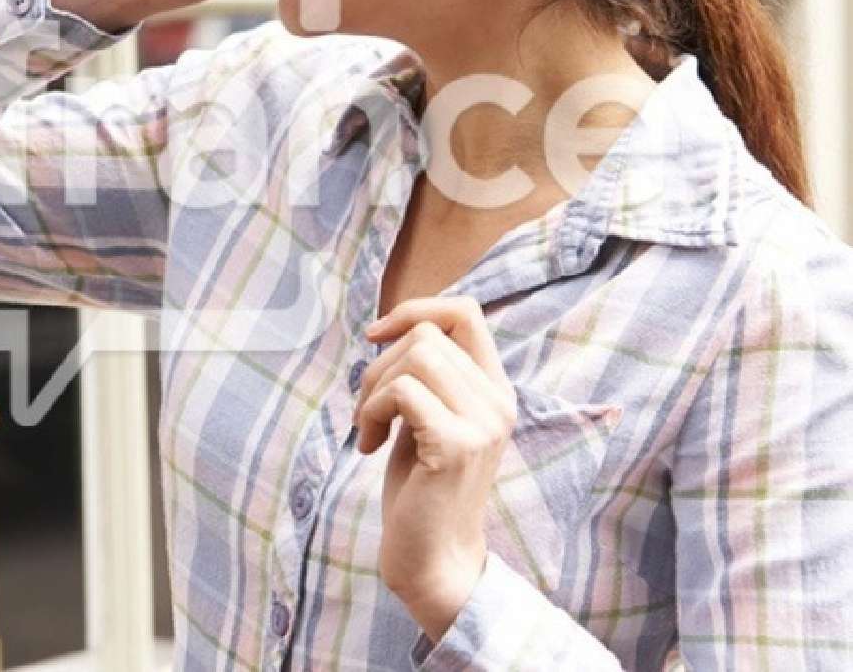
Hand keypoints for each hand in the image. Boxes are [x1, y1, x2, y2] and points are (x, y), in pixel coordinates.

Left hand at [354, 296, 516, 643]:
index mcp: (494, 390)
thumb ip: (426, 375)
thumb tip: (393, 327)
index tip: (376, 336)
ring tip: (370, 428)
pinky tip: (371, 445)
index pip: (465, 312)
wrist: (433, 558)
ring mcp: (483, 423)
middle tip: (368, 411)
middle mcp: (499, 402)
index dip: (415, 309)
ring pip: (415, 356)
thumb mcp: (427, 417)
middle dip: (379, 364)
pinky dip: (373, 411)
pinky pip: (402, 391)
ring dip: (374, 389)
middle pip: (426, 334)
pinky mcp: (458, 444)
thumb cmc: (421, 486)